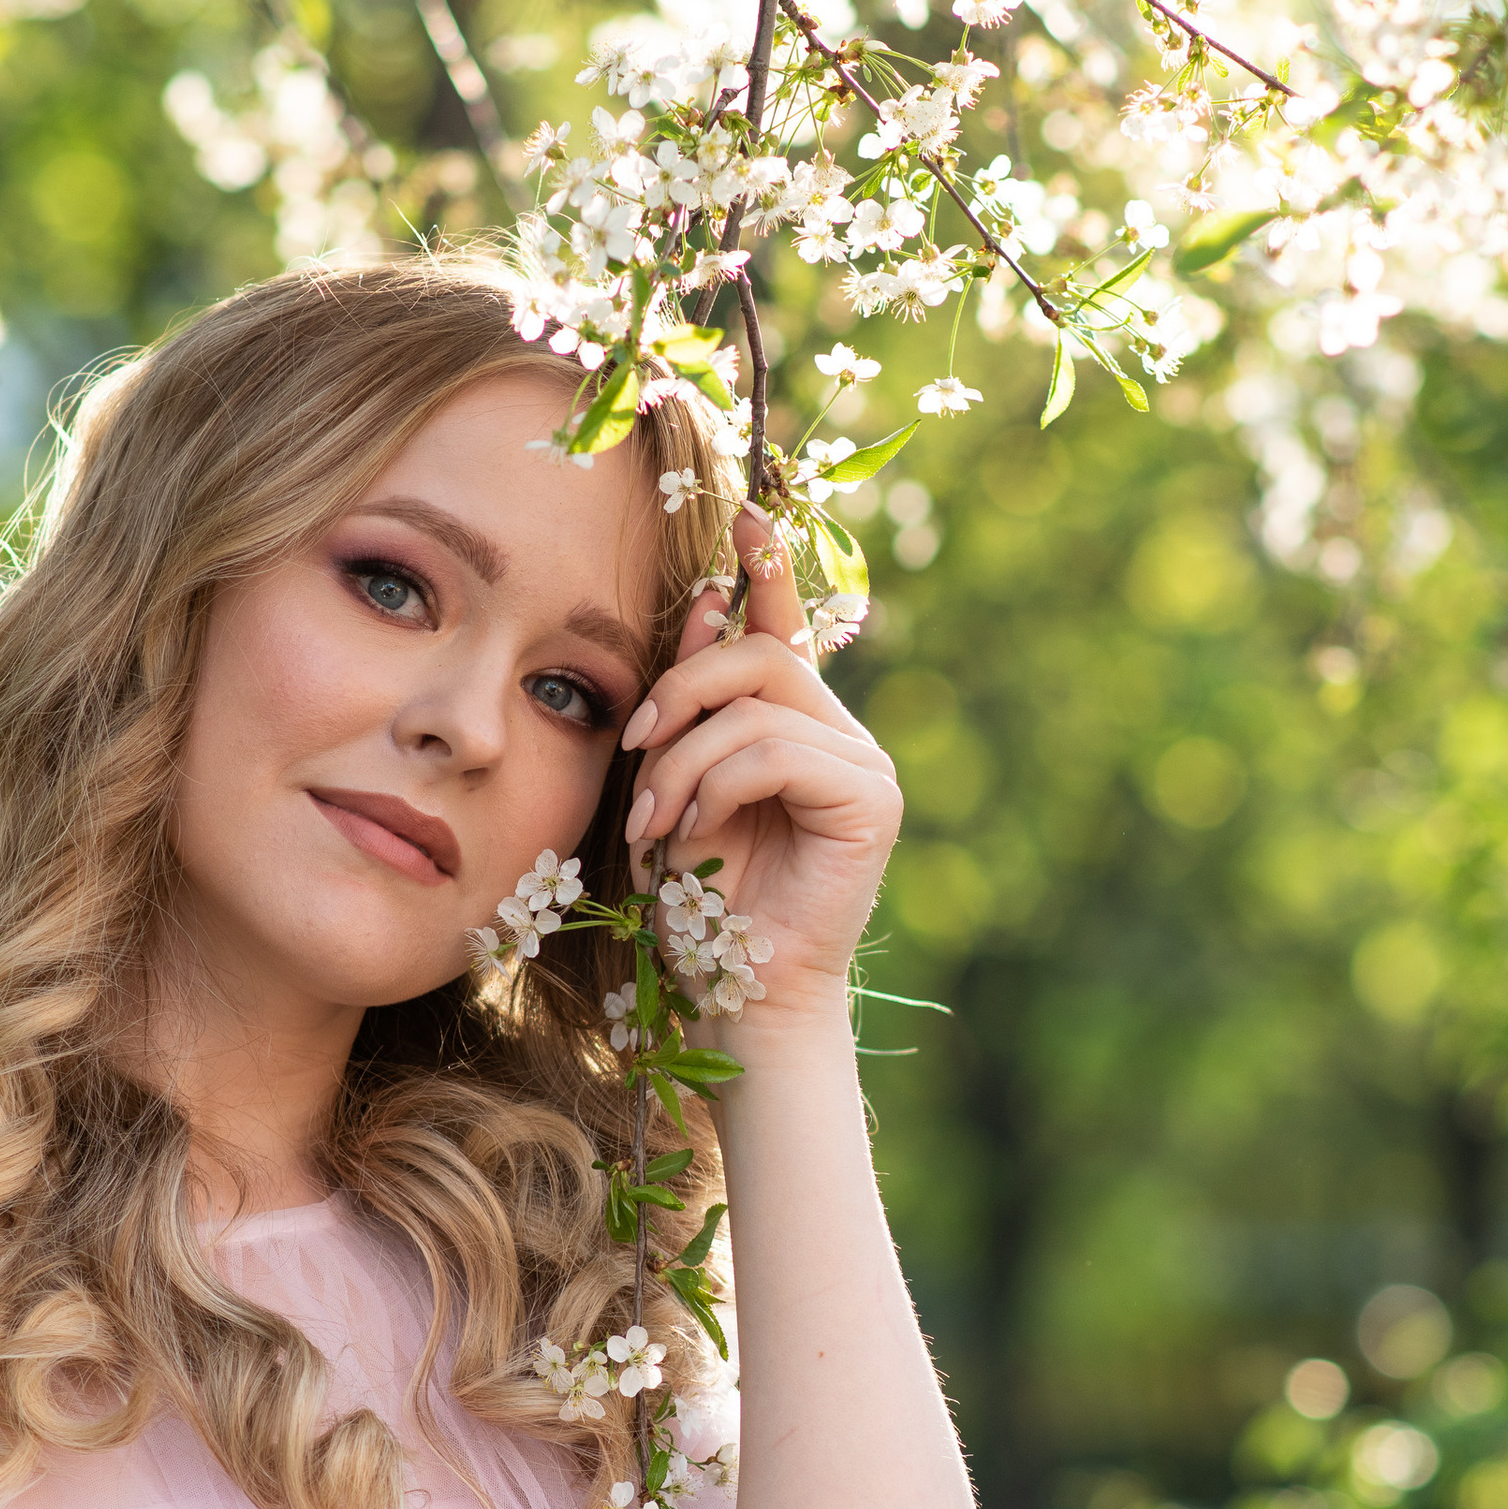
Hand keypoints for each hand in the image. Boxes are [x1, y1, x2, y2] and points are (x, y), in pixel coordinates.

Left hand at [619, 506, 901, 1028]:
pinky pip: (778, 750)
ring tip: (655, 826)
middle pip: (759, 654)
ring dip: (684, 760)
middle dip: (680, 692)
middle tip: (635, 753)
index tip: (742, 512)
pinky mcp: (872, 802)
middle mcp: (839, 736)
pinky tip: (693, 838)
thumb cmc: (698, 908)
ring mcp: (864, 767)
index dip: (765, 569)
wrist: (734, 996)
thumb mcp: (671, 786)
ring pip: (760, 703)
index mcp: (793, 727)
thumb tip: (699, 604)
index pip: (782, 628)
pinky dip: (716, 788)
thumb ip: (687, 706)